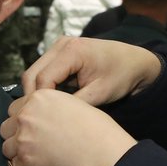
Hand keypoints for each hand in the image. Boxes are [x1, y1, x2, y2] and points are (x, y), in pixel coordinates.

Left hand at [0, 89, 134, 165]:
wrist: (99, 152)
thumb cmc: (95, 129)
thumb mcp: (72, 104)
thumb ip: (50, 107)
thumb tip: (42, 117)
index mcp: (38, 98)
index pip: (15, 108)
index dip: (23, 119)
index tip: (33, 127)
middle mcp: (26, 115)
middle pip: (6, 126)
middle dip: (16, 134)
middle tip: (31, 141)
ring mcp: (23, 138)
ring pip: (6, 147)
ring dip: (18, 151)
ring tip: (34, 155)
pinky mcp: (25, 159)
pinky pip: (16, 164)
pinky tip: (40, 165)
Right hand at [21, 37, 162, 107]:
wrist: (135, 61)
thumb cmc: (121, 76)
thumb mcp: (100, 94)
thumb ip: (74, 104)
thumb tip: (49, 117)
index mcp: (72, 51)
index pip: (42, 79)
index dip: (40, 101)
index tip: (45, 121)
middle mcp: (61, 44)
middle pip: (31, 74)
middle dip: (33, 98)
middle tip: (40, 120)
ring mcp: (59, 46)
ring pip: (33, 73)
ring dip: (37, 93)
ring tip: (46, 113)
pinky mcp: (59, 52)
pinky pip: (42, 71)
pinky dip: (44, 87)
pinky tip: (52, 102)